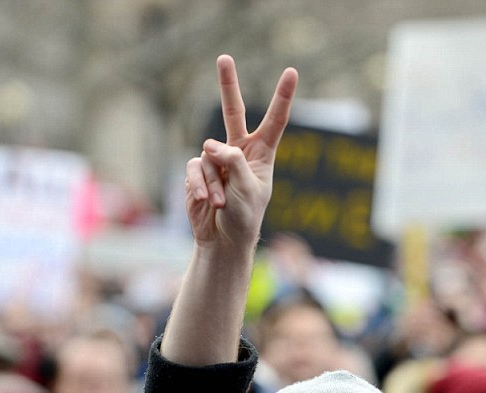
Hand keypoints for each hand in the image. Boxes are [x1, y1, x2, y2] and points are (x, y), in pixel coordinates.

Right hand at [184, 55, 297, 250]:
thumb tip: (210, 144)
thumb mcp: (248, 189)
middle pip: (232, 112)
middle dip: (227, 85)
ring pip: (208, 155)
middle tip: (224, 57)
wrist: (223, 241)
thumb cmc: (244, 218)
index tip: (291, 72)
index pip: (275, 121)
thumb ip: (233, 161)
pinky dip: (199, 185)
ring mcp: (216, 160)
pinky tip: (205, 201)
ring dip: (214, 183)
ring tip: (221, 203)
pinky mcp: (197, 171)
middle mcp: (238, 152)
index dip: (282, 97)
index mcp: (262, 155)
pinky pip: (194, 168)